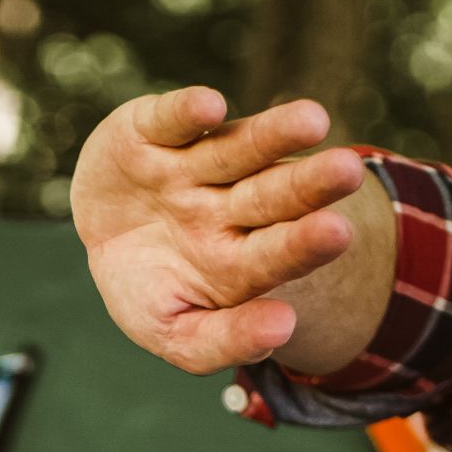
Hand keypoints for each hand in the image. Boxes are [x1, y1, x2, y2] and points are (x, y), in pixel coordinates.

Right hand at [71, 87, 386, 374]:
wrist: (103, 239)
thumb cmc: (152, 292)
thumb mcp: (175, 334)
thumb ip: (223, 343)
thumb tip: (283, 329)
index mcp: (241, 259)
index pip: (277, 253)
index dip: (302, 245)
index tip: (337, 234)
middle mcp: (227, 206)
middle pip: (271, 194)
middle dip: (307, 184)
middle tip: (348, 170)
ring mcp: (192, 166)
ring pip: (236, 148)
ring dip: (270, 134)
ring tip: (312, 121)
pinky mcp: (152, 130)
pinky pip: (171, 119)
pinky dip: (187, 113)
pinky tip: (211, 108)